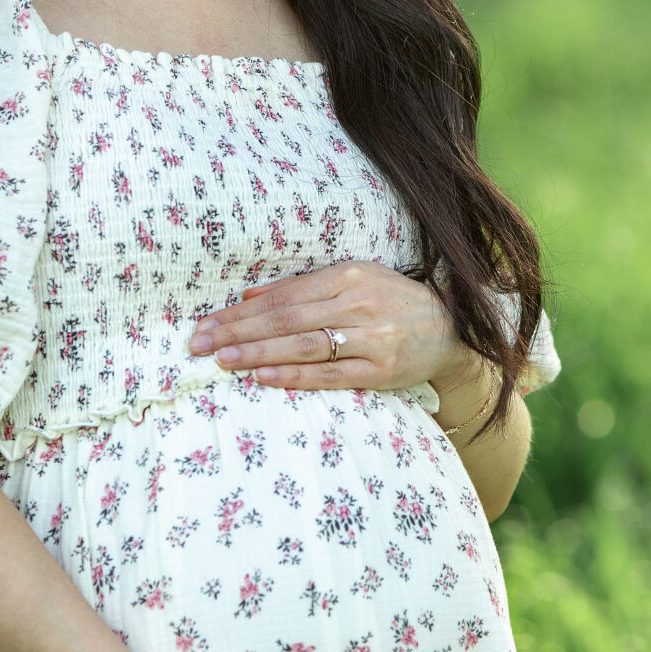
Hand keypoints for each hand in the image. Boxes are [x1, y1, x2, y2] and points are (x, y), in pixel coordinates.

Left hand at [187, 260, 475, 393]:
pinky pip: (328, 375)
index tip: (207, 322)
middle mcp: (357, 303)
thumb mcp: (353, 279)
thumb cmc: (392, 301)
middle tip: (199, 344)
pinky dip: (292, 375)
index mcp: (348, 275)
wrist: (451, 328)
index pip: (282, 295)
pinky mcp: (381, 369)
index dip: (241, 310)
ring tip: (222, 360)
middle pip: (285, 319)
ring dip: (257, 353)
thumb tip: (248, 296)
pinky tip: (262, 376)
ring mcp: (370, 338)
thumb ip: (303, 288)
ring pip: (302, 345)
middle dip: (237, 332)